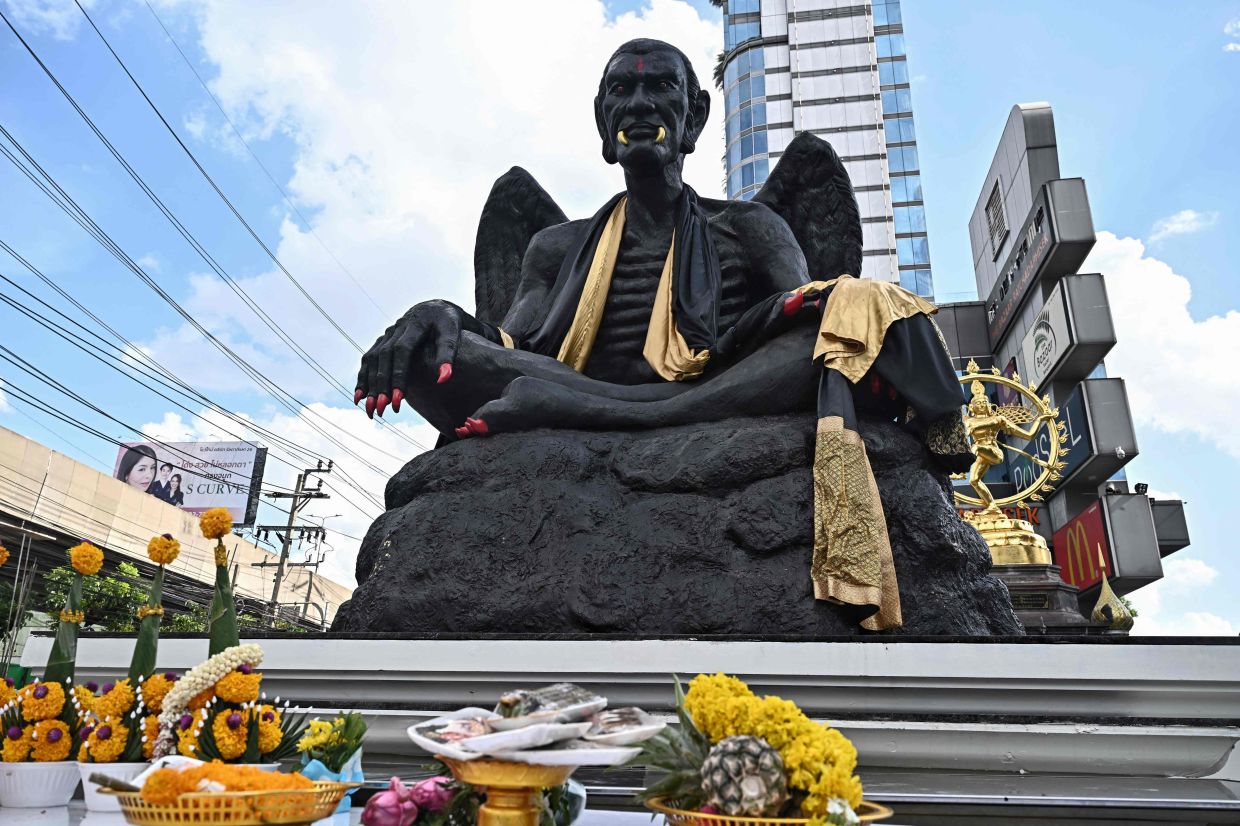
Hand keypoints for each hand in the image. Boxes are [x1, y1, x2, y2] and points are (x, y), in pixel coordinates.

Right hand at [355, 300, 463, 417]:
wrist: (435, 308)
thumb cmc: (448, 323)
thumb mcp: (453, 334)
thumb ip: (448, 355)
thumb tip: (443, 380)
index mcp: (415, 325)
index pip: (402, 351)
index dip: (399, 375)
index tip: (399, 399)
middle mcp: (396, 328)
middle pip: (384, 357)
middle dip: (382, 385)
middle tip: (382, 409)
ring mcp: (387, 334)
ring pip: (372, 360)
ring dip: (369, 384)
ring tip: (369, 408)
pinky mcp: (383, 341)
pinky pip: (369, 360)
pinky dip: (363, 378)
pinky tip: (360, 397)